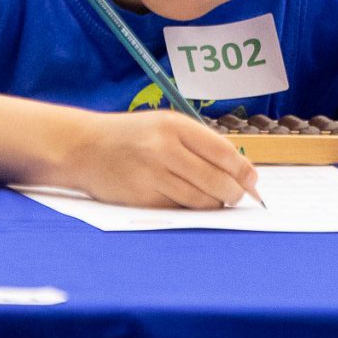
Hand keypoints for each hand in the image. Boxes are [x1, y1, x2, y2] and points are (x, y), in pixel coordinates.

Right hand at [59, 110, 258, 207]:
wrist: (84, 147)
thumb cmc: (132, 136)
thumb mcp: (165, 126)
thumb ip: (200, 143)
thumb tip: (242, 171)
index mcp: (174, 126)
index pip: (224, 153)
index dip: (244, 171)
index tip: (253, 181)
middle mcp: (164, 149)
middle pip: (217, 180)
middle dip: (234, 193)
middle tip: (237, 197)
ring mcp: (152, 175)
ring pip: (201, 200)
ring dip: (215, 205)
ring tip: (216, 201)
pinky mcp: (142, 199)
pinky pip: (179, 210)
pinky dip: (191, 211)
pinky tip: (191, 205)